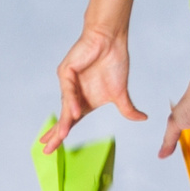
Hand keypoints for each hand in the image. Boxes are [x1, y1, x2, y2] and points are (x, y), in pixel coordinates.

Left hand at [46, 21, 145, 151]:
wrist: (111, 41)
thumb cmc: (114, 62)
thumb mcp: (121, 93)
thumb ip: (128, 109)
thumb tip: (143, 118)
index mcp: (84, 102)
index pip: (71, 122)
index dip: (61, 134)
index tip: (51, 149)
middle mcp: (74, 95)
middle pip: (64, 118)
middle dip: (55, 134)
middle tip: (47, 149)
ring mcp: (69, 84)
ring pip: (65, 106)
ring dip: (64, 122)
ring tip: (62, 136)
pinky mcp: (66, 72)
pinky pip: (68, 90)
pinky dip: (71, 102)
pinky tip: (75, 113)